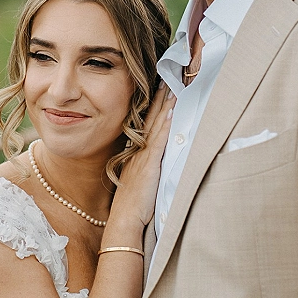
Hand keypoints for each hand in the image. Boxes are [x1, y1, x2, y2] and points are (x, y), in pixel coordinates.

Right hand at [111, 83, 173, 228]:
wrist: (124, 221)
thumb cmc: (132, 208)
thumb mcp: (140, 183)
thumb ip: (148, 170)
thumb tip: (156, 163)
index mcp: (137, 154)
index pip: (148, 123)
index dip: (155, 104)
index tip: (163, 86)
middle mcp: (140, 151)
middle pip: (151, 118)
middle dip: (161, 96)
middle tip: (170, 75)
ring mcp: (144, 157)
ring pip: (156, 124)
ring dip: (165, 104)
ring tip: (174, 85)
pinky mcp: (149, 165)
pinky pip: (159, 141)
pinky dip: (165, 125)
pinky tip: (171, 111)